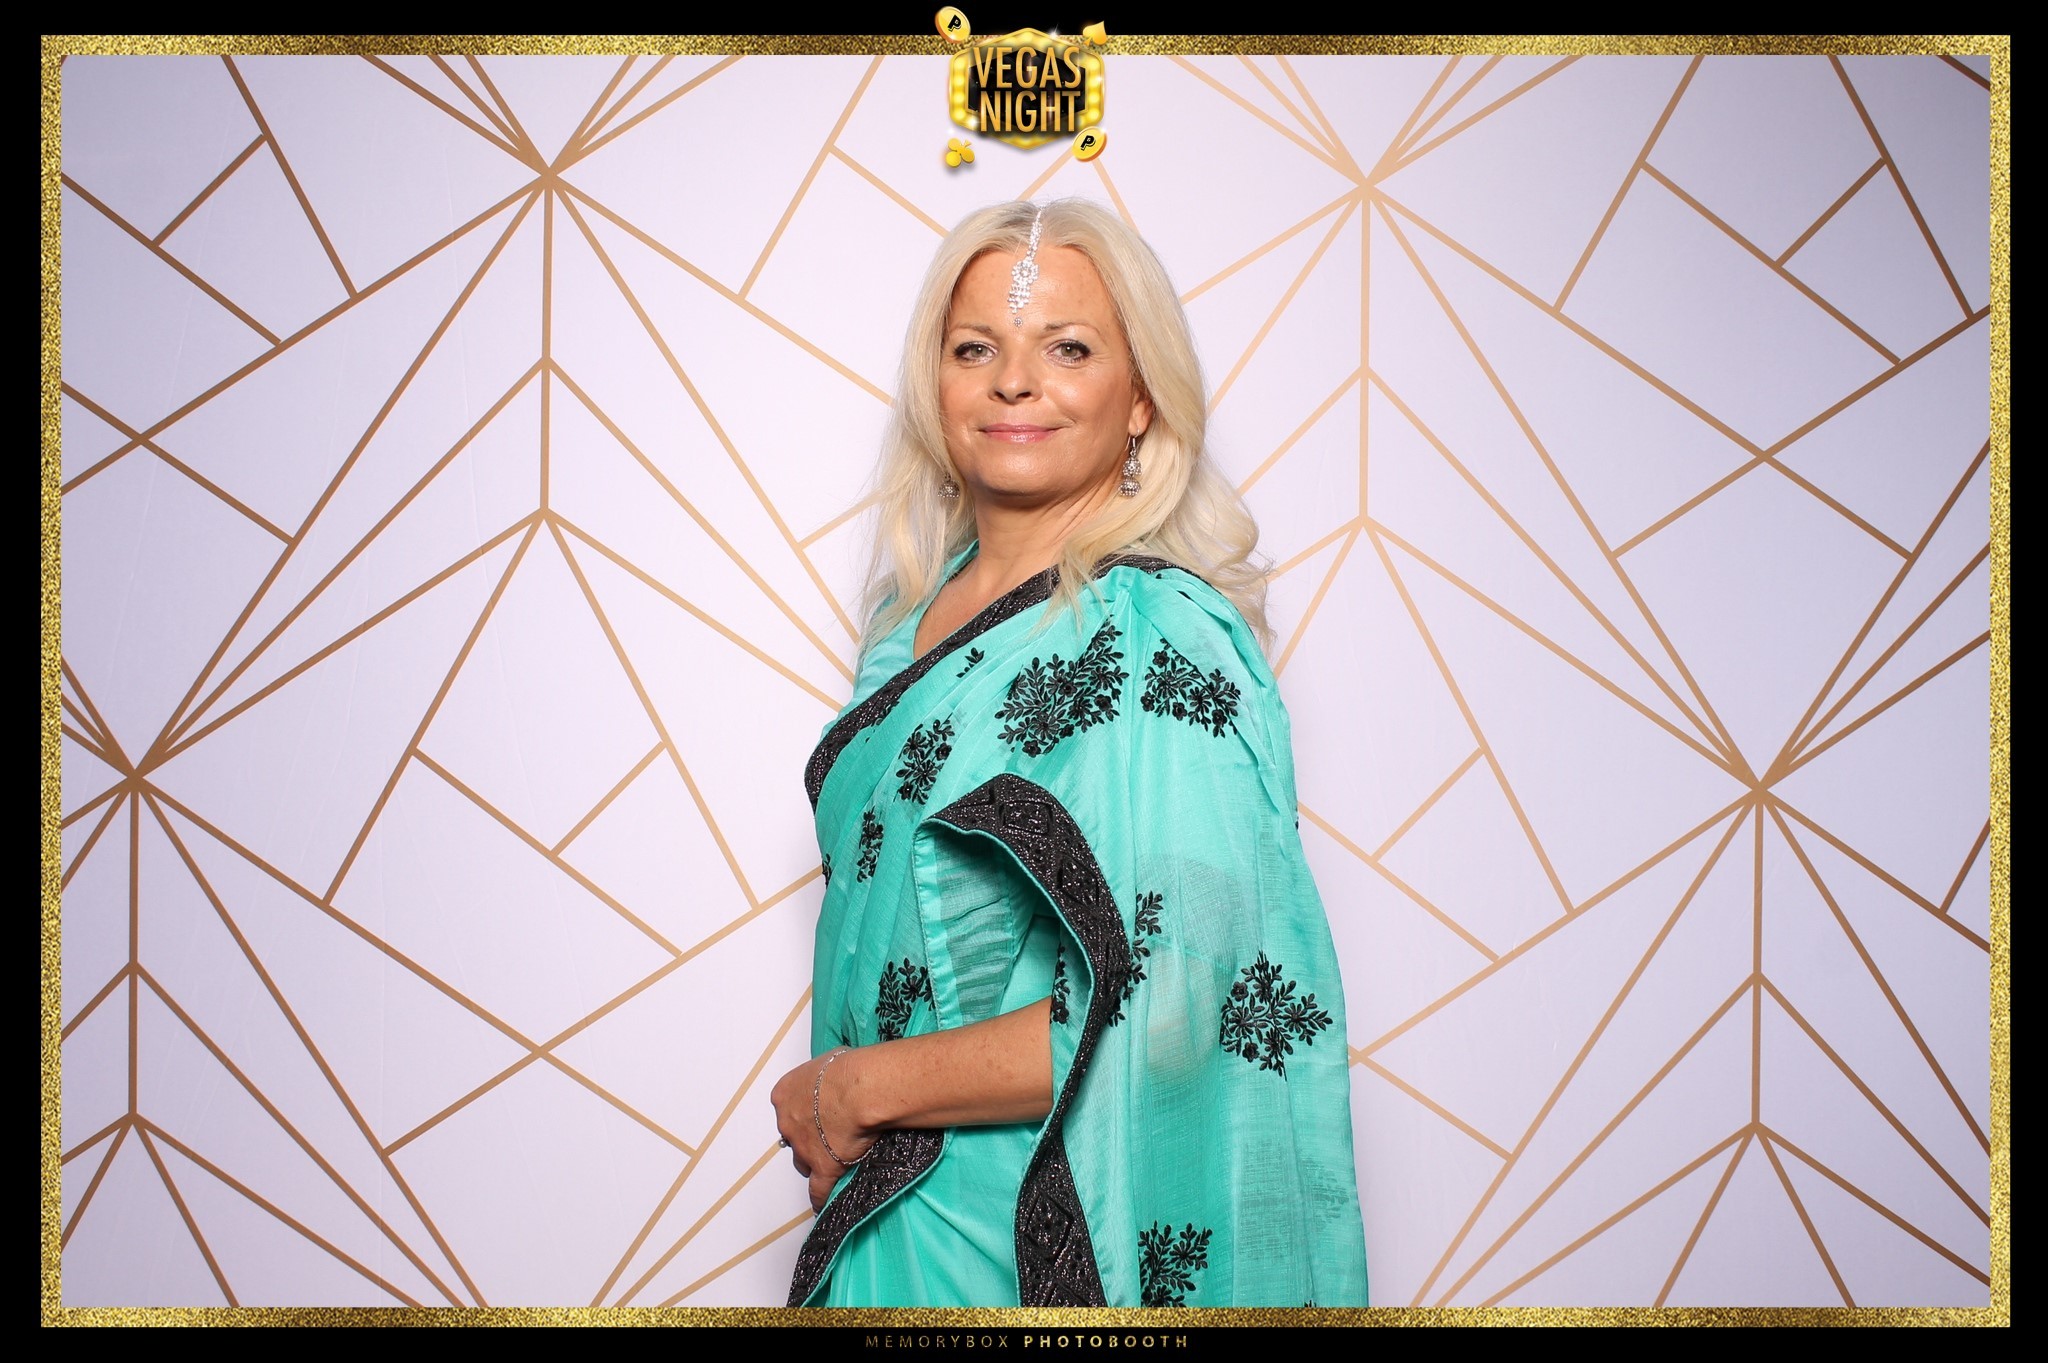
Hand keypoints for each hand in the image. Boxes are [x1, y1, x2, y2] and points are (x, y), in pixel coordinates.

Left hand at [769, 1046, 877, 1212]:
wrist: (859, 1090)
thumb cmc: (848, 1070)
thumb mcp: (829, 1061)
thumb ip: (824, 1075)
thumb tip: (835, 1075)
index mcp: (785, 1093)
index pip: (788, 1108)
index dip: (804, 1113)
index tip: (816, 1113)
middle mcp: (787, 1122)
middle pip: (793, 1137)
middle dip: (807, 1138)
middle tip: (827, 1134)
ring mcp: (803, 1148)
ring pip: (803, 1162)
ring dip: (815, 1162)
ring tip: (833, 1160)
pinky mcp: (822, 1169)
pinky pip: (818, 1190)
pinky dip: (820, 1197)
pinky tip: (823, 1203)